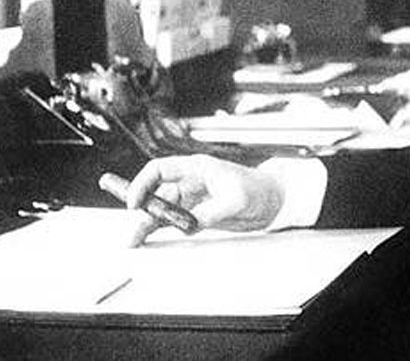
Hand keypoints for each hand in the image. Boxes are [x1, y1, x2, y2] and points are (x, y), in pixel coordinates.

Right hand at [125, 154, 284, 246]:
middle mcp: (192, 182)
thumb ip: (212, 212)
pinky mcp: (199, 214)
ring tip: (136, 241)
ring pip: (163, 210)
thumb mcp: (236, 201)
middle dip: (142, 213)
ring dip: (149, 225)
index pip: (159, 170)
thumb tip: (189, 224)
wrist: (276, 202)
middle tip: (133, 233)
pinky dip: (163, 229)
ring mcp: (194, 198)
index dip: (142, 184)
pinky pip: (175, 221)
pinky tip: (152, 239)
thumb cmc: (260, 190)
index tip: (135, 203)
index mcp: (198, 168)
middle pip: (157, 195)